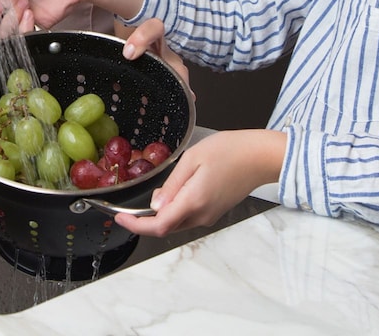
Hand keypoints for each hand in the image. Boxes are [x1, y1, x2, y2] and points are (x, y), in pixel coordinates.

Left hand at [114, 130, 285, 235]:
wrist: (259, 157)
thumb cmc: (228, 151)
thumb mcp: (192, 159)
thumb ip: (172, 185)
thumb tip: (156, 204)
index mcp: (193, 201)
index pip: (159, 225)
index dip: (136, 225)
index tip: (119, 217)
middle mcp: (202, 215)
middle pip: (166, 227)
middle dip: (145, 220)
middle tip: (128, 207)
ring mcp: (210, 215)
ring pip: (177, 223)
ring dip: (160, 215)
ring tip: (151, 194)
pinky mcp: (215, 211)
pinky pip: (189, 216)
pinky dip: (174, 210)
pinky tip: (173, 193)